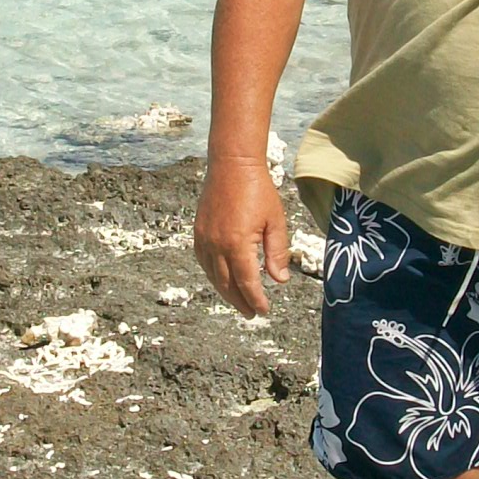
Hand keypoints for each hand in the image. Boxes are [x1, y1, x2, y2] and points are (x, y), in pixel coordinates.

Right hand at [193, 156, 291, 316]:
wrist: (232, 165)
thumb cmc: (258, 190)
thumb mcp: (275, 221)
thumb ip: (277, 253)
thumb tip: (280, 280)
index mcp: (238, 244)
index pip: (247, 282)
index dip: (256, 300)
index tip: (264, 310)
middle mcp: (217, 245)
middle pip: (227, 285)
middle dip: (240, 302)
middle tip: (251, 313)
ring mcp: (204, 239)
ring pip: (213, 276)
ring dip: (226, 292)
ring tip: (239, 301)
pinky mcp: (198, 233)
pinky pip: (204, 263)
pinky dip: (213, 276)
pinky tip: (223, 279)